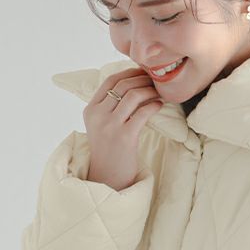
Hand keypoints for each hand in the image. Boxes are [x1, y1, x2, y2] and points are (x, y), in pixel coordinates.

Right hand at [83, 67, 163, 190]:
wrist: (108, 177)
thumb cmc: (109, 150)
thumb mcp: (101, 125)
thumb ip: (109, 106)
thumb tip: (131, 83)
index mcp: (90, 110)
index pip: (110, 80)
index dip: (129, 72)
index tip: (143, 72)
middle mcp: (98, 115)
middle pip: (123, 85)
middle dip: (142, 79)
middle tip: (155, 81)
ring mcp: (110, 126)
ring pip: (133, 96)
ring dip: (149, 91)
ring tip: (158, 93)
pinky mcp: (124, 137)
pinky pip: (143, 112)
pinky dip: (154, 105)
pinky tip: (159, 105)